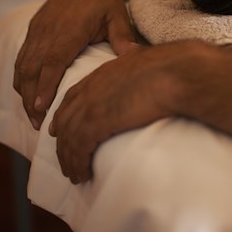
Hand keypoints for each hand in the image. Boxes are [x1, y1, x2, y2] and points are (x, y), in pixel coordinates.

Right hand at [14, 0, 139, 129]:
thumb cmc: (105, 0)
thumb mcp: (118, 15)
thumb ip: (122, 36)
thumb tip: (132, 55)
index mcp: (67, 30)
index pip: (52, 62)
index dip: (44, 86)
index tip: (40, 108)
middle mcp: (47, 32)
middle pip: (32, 70)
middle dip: (31, 98)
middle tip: (37, 124)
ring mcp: (37, 31)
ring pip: (23, 66)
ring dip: (24, 92)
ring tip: (32, 116)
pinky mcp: (33, 31)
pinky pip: (21, 58)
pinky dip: (20, 78)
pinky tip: (26, 94)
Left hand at [49, 41, 201, 182]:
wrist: (173, 73)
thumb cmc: (170, 66)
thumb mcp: (143, 59)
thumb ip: (132, 60)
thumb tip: (135, 55)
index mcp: (101, 74)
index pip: (72, 97)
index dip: (63, 115)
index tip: (58, 130)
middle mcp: (90, 89)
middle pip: (66, 120)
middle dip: (63, 143)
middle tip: (66, 160)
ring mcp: (91, 106)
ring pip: (69, 138)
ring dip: (70, 159)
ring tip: (75, 176)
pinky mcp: (97, 122)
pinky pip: (79, 148)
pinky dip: (78, 164)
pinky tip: (82, 174)